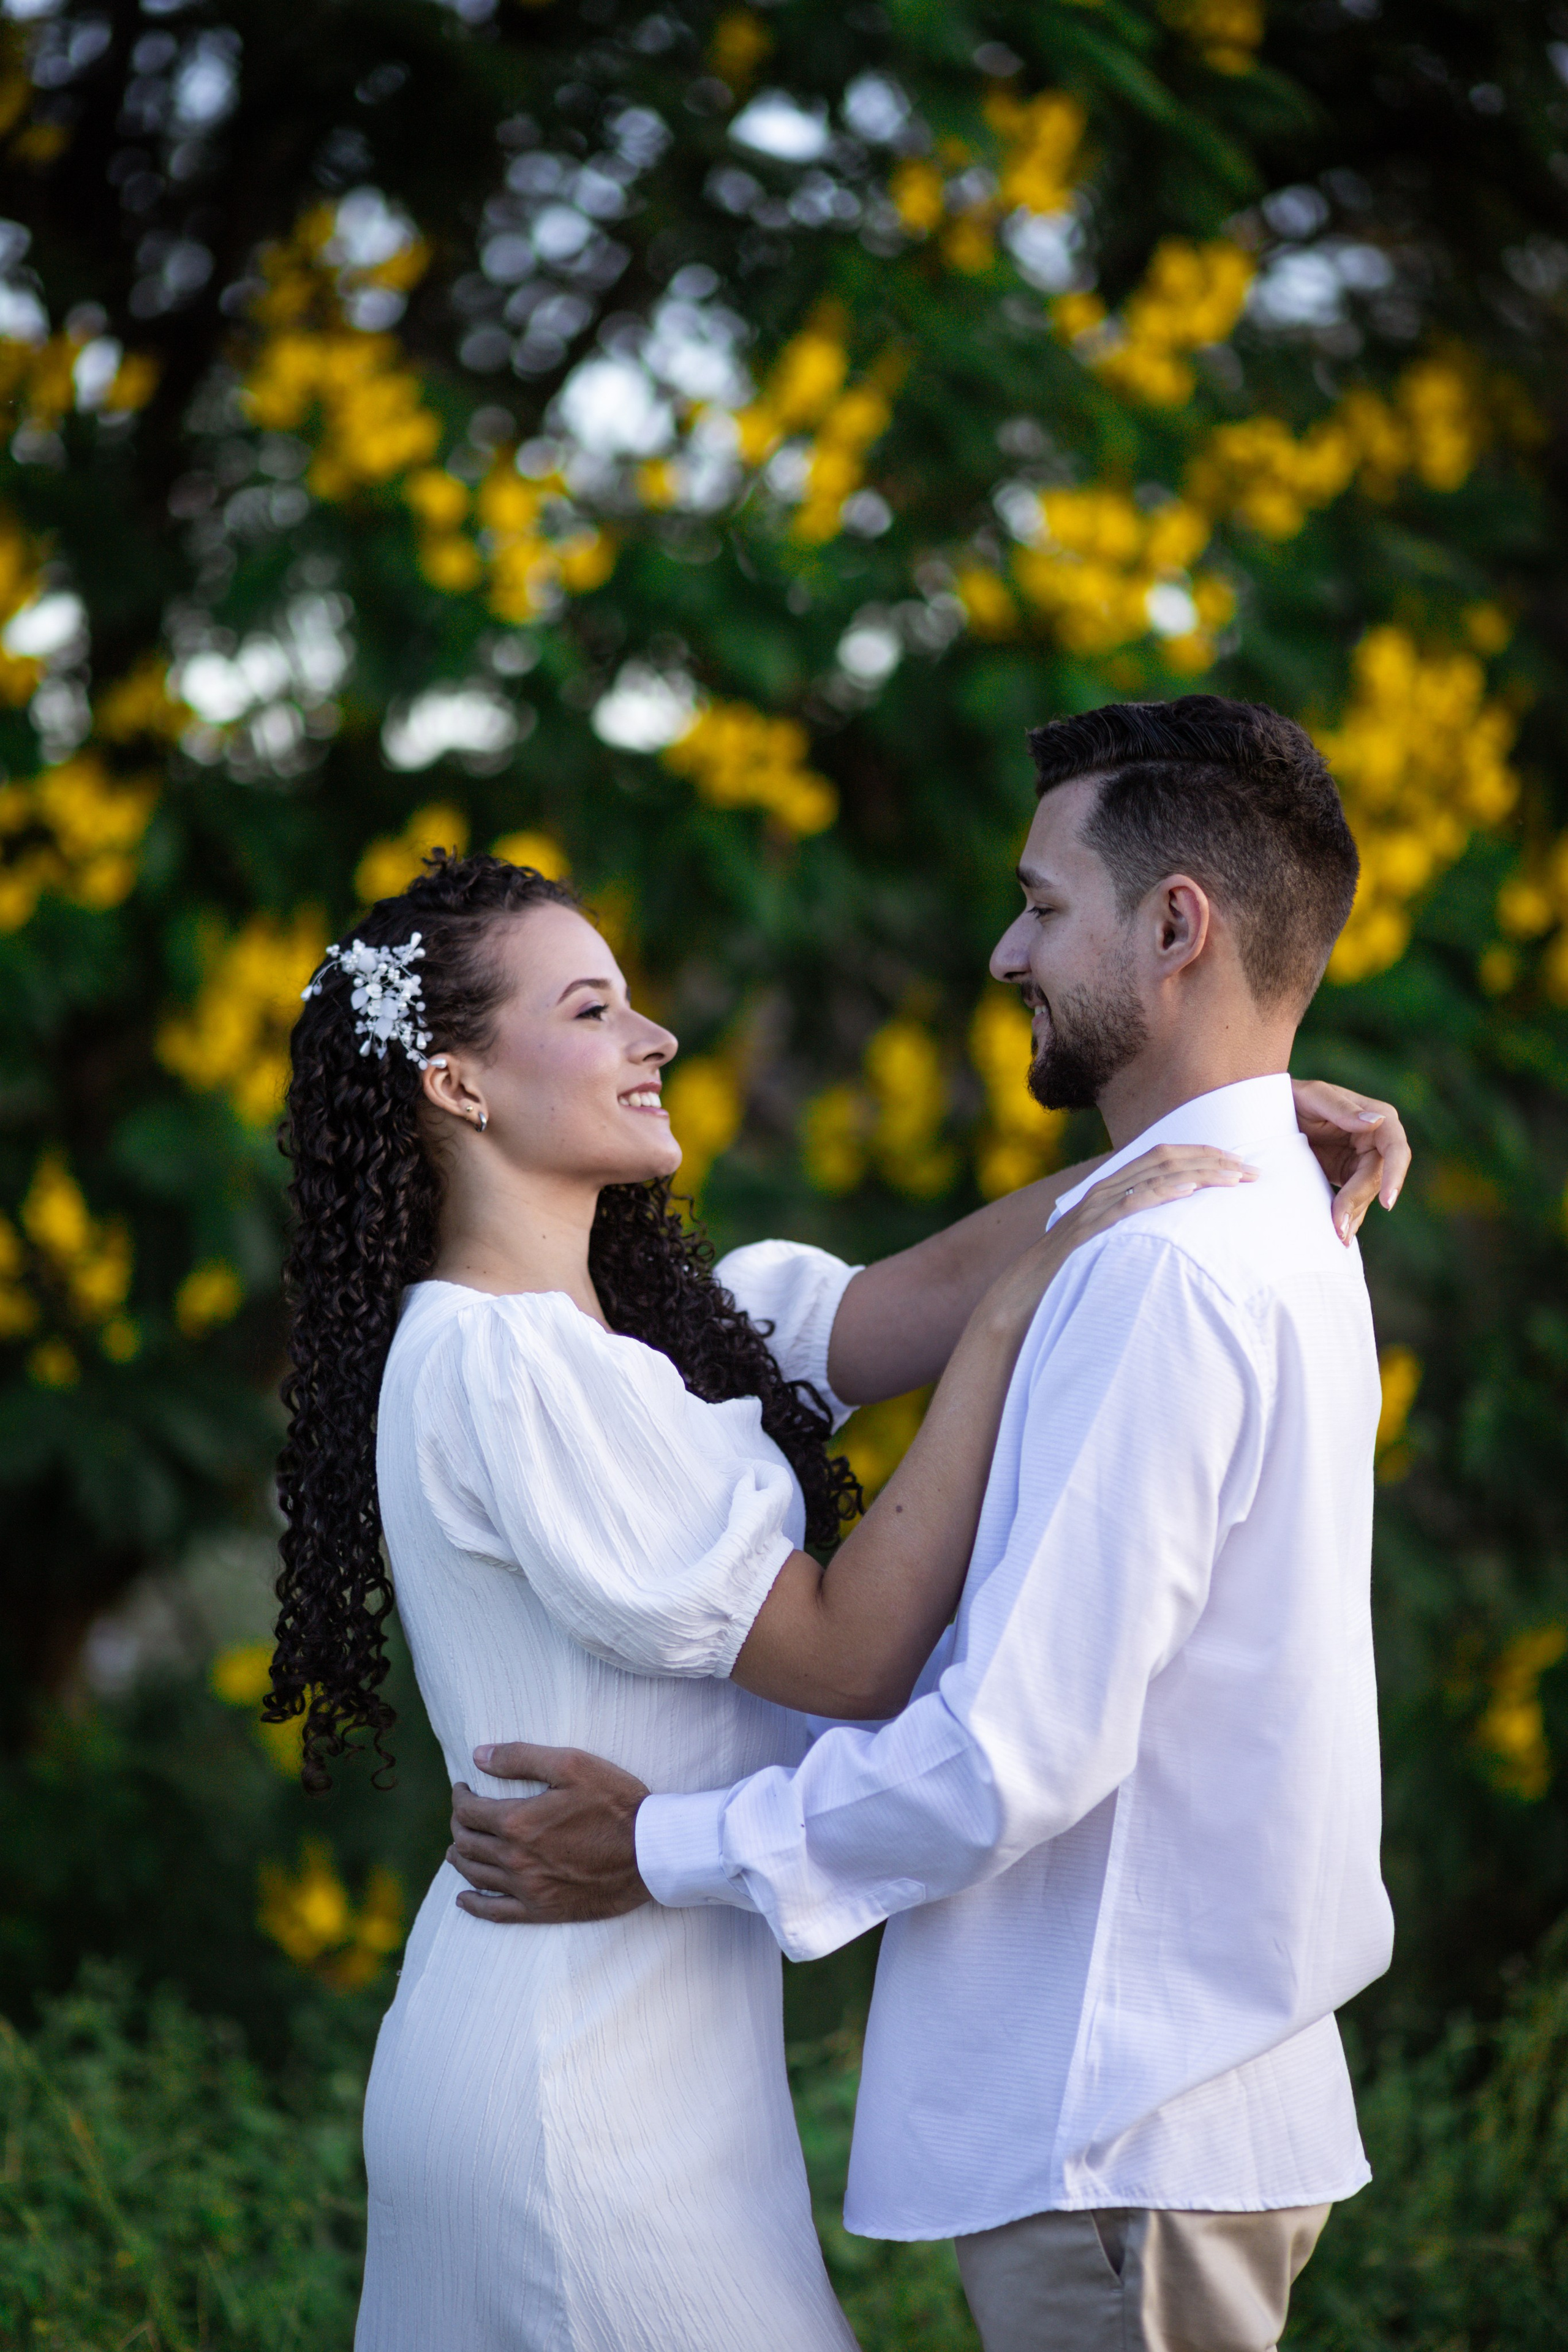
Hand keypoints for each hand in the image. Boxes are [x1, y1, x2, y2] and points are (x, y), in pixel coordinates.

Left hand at [447, 1743, 651, 1924]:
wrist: (650, 1852)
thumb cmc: (615, 1803)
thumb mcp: (572, 1764)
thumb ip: (521, 1757)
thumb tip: (478, 1755)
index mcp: (518, 1822)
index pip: (469, 1811)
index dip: (460, 1797)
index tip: (463, 1788)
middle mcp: (515, 1859)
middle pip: (467, 1844)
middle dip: (458, 1825)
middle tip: (463, 1814)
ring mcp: (527, 1889)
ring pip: (475, 1876)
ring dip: (460, 1859)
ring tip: (458, 1847)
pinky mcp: (542, 1910)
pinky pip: (495, 1913)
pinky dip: (474, 1905)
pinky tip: (464, 1899)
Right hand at [978, 1144, 1254, 1334]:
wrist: (1019, 1298)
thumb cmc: (1066, 1277)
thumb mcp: (1106, 1245)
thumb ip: (1133, 1231)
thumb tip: (1172, 1233)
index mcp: (1110, 1189)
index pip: (1163, 1156)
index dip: (1204, 1155)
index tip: (1240, 1165)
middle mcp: (1104, 1190)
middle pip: (1166, 1157)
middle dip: (1213, 1159)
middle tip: (1252, 1171)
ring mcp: (1096, 1208)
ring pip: (1154, 1174)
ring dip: (1200, 1173)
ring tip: (1235, 1178)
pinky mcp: (1091, 1231)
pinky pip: (1130, 1203)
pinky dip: (1161, 1193)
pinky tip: (1188, 1192)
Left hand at [1290, 1079, 1409, 1244]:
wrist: (1268, 1111)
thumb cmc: (1293, 1095)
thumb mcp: (1313, 1095)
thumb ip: (1341, 1108)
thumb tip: (1376, 1123)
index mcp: (1379, 1116)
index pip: (1396, 1149)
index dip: (1394, 1175)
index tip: (1387, 1201)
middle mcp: (1375, 1140)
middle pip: (1377, 1178)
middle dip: (1358, 1202)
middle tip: (1338, 1228)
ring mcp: (1361, 1159)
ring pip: (1365, 1194)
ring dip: (1352, 1216)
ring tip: (1335, 1237)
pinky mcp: (1346, 1174)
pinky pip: (1352, 1199)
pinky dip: (1346, 1217)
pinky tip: (1336, 1236)